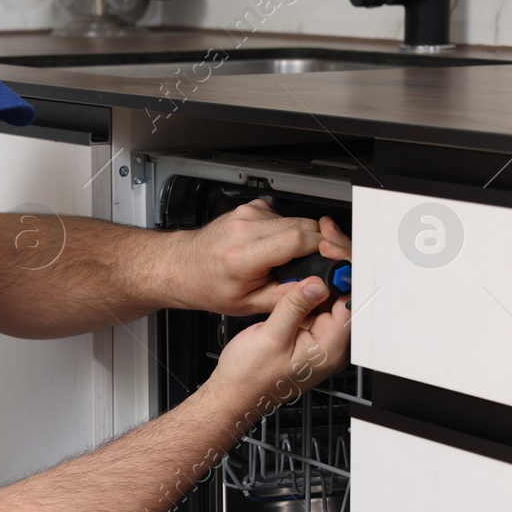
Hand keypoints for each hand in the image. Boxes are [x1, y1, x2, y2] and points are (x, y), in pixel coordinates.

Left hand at [171, 199, 349, 315]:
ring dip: (299, 237)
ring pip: (295, 219)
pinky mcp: (249, 207)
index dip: (321, 248)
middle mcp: (245, 229)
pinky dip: (284, 230)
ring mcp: (246, 214)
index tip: (330, 259)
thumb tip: (316, 289)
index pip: (297, 240)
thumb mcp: (248, 303)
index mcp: (243, 256)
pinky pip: (282, 216)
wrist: (181, 266)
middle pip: (303, 225)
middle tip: (312, 263)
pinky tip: (271, 245)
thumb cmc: (208, 286)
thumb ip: (286, 296)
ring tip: (283, 258)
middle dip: (316, 243)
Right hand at [207, 278, 351, 411]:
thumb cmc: (248, 377)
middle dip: (328, 282)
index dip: (341, 280)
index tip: (328, 261)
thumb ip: (294, 307)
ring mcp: (318, 344)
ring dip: (313, 290)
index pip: (349, 305)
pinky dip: (304, 301)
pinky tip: (291, 295)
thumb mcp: (270, 337)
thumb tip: (316, 283)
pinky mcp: (306, 340)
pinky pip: (312, 313)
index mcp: (329, 349)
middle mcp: (329, 348)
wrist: (233, 393)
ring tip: (296, 281)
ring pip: (325, 306)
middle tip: (310, 266)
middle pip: (340, 303)